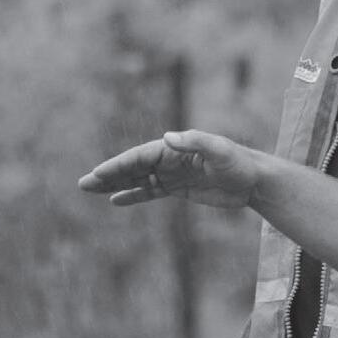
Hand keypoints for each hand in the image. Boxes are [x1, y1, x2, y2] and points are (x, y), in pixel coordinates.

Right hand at [78, 129, 262, 208]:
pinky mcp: (179, 189)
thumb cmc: (239, 162)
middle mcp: (169, 159)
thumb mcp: (219, 150)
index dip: (117, 166)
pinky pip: (150, 192)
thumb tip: (166, 137)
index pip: (139, 157)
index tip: (98, 174)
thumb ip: (194, 142)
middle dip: (108, 175)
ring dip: (115, 184)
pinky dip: (133, 195)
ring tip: (91, 189)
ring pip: (137, 180)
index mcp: (174, 148)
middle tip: (83, 183)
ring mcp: (172, 174)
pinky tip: (116, 200)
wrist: (255, 180)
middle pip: (132, 168)